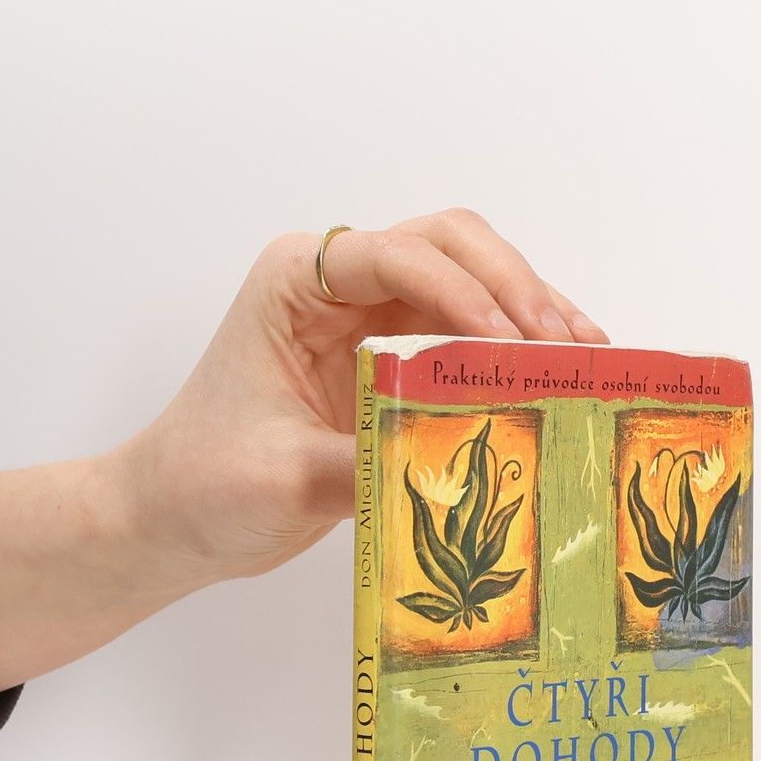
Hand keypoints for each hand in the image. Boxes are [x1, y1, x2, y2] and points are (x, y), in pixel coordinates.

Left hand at [118, 212, 609, 585]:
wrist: (173, 516)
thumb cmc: (204, 484)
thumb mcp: (282, 480)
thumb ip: (367, 460)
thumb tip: (460, 453)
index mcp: (295, 282)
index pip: (396, 255)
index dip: (462, 290)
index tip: (509, 345)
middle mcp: (338, 280)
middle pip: (450, 243)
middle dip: (514, 287)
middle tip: (564, 345)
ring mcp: (370, 311)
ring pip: (473, 276)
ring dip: (531, 307)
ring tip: (587, 352)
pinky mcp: (396, 351)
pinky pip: (471, 327)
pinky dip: (518, 342)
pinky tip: (565, 369)